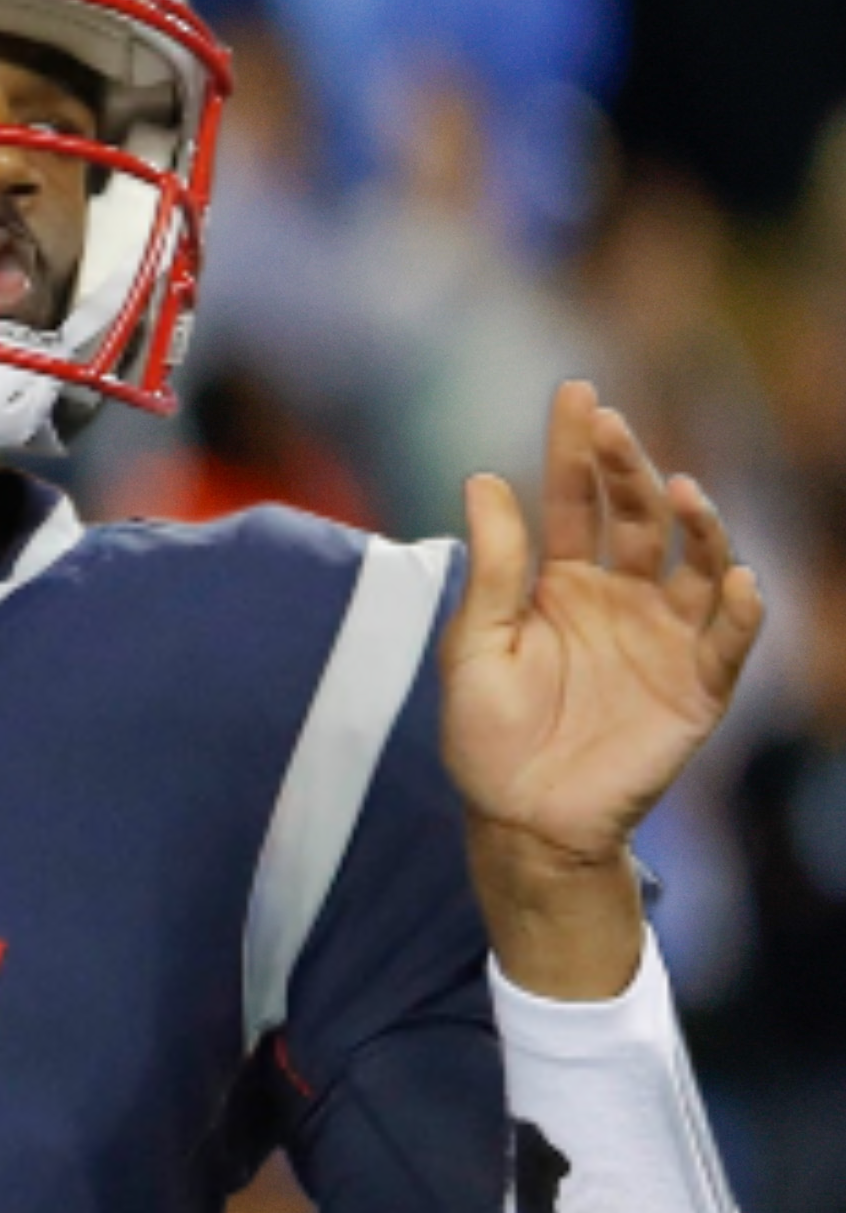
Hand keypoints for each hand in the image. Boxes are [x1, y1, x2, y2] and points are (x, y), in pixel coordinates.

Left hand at [443, 380, 763, 994]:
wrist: (521, 820)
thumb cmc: (487, 736)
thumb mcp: (475, 645)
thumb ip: (492, 567)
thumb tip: (484, 477)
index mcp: (562, 582)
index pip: (575, 499)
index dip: (576, 448)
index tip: (578, 392)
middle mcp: (620, 596)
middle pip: (636, 517)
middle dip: (629, 468)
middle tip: (612, 425)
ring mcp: (664, 636)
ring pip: (695, 562)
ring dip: (697, 524)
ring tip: (679, 491)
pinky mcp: (698, 685)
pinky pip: (729, 638)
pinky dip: (737, 607)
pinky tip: (730, 576)